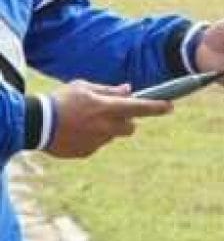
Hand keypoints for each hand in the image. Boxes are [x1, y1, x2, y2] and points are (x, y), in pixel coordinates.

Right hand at [47, 80, 170, 158]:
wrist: (36, 124)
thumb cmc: (61, 100)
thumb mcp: (85, 87)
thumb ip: (109, 90)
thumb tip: (128, 90)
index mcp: (107, 108)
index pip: (139, 107)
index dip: (157, 107)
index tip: (170, 107)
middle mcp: (106, 127)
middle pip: (130, 127)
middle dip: (127, 121)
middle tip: (112, 113)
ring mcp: (96, 142)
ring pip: (113, 136)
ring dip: (108, 129)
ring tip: (86, 121)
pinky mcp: (86, 153)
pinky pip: (97, 145)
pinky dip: (93, 138)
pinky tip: (77, 131)